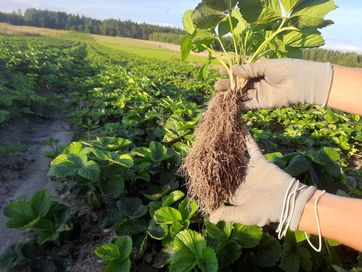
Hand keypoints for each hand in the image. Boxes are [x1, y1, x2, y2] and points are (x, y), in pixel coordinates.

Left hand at [209, 134, 315, 228]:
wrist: (288, 201)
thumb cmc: (265, 211)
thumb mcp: (244, 215)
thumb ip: (227, 213)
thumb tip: (211, 218)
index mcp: (235, 192)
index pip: (219, 184)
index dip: (209, 177)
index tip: (198, 169)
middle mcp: (240, 179)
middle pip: (225, 167)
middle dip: (216, 158)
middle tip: (204, 146)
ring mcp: (249, 169)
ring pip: (236, 154)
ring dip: (229, 145)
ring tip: (218, 133)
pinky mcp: (259, 161)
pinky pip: (251, 147)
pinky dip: (246, 137)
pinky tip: (239, 126)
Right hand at [215, 59, 332, 108]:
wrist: (303, 84)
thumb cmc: (287, 69)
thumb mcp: (267, 66)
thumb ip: (250, 69)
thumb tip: (233, 69)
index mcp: (259, 68)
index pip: (241, 69)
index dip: (230, 71)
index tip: (219, 71)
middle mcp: (257, 80)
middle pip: (239, 83)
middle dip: (228, 84)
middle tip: (216, 86)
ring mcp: (259, 92)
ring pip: (241, 94)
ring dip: (231, 95)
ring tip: (219, 95)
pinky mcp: (261, 104)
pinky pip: (247, 105)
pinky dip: (238, 105)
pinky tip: (229, 105)